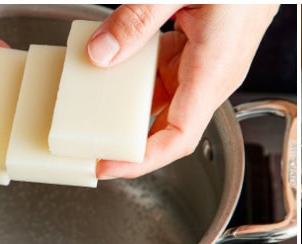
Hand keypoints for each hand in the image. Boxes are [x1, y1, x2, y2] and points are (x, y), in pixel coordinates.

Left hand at [87, 4, 278, 178]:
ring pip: (165, 98)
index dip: (141, 160)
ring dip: (130, 103)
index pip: (180, 137)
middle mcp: (215, 75)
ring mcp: (210, 64)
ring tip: (92, 103)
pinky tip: (115, 63)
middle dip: (126, 136)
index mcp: (215, 70)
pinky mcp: (203, 50)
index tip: (107, 166)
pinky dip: (139, 75)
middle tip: (86, 138)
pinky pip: (168, 74)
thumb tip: (101, 53)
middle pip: (168, 123)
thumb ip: (138, 20)